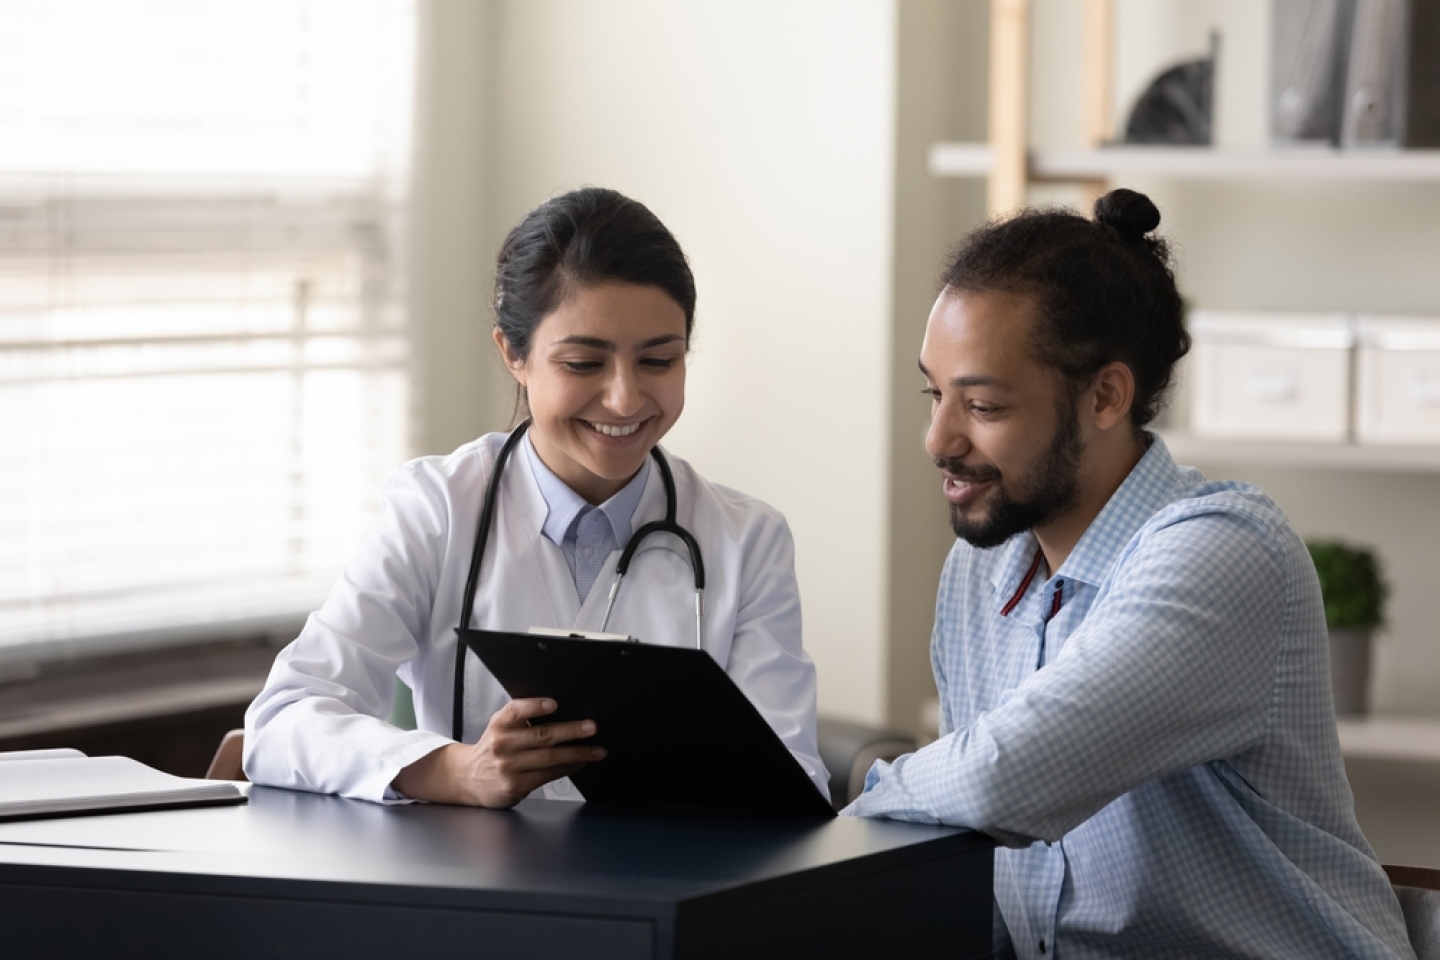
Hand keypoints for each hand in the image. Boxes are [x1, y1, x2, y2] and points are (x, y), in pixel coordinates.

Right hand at [392, 698, 604, 807]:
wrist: (468, 778)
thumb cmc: (492, 748)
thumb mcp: (500, 727)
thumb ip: (522, 718)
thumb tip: (562, 711)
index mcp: (499, 723)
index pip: (516, 710)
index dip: (535, 706)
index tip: (554, 703)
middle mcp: (502, 744)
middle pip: (542, 735)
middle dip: (571, 731)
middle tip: (591, 727)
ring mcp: (508, 767)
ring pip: (549, 758)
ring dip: (577, 753)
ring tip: (596, 750)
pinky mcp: (515, 786)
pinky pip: (548, 775)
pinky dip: (567, 768)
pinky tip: (579, 764)